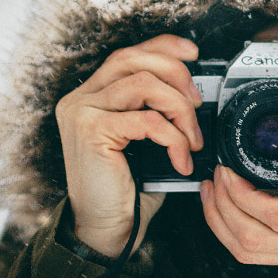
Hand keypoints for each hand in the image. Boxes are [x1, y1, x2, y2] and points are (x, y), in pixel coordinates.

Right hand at [54, 34, 203, 255]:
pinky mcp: (92, 131)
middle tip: (197, 102)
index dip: (162, 47)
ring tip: (192, 138)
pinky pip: (148, 120)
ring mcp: (82, 113)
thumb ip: (155, 110)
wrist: (107, 230)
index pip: (127, 55)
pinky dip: (174, 138)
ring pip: (145, 84)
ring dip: (180, 109)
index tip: (193, 53)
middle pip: (133, 60)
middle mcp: (80, 99)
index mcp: (90, 96)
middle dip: (176, 74)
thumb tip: (193, 91)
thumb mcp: (143, 141)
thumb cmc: (127, 190)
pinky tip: (182, 159)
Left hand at [199, 97, 277, 277]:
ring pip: (251, 255)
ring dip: (222, 226)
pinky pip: (264, 259)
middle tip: (213, 180)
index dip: (241, 197)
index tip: (228, 172)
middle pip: (251, 239)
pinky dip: (241, 236)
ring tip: (214, 197)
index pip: (276, 215)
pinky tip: (237, 213)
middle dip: (219, 209)